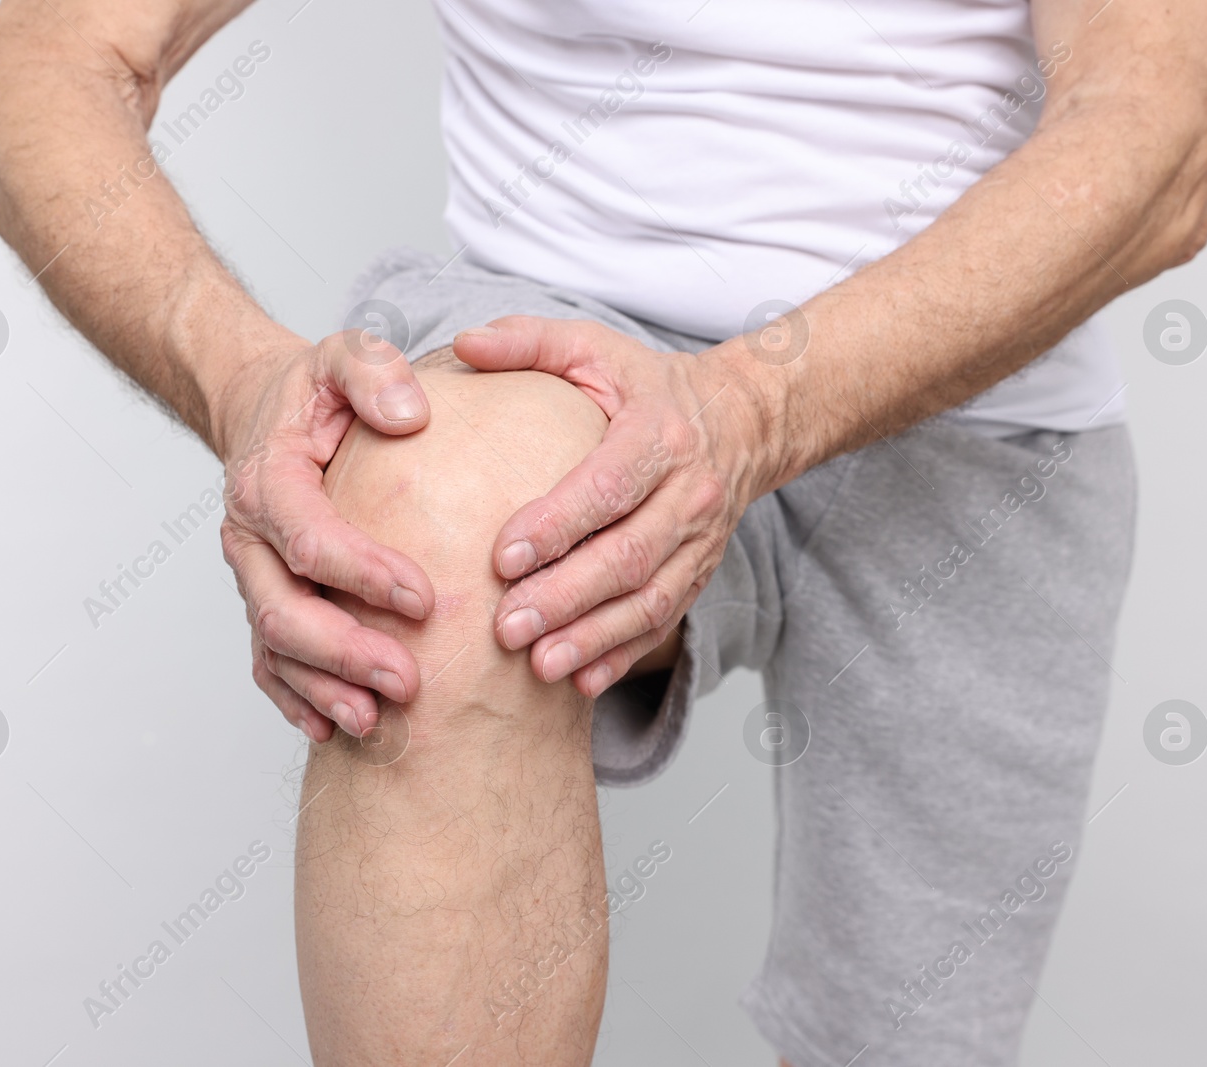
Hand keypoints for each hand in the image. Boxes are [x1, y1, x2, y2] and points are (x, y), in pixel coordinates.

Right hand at [214, 330, 435, 740]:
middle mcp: (248, 539)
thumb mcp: (344, 356)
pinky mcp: (264, 601)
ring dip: (324, 689)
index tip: (426, 598)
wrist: (262, 408)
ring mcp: (253, 577)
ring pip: (276, 649)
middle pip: (284, 612)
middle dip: (346, 653)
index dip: (364, 574)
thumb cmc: (314, 388)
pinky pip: (270, 663)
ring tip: (375, 721)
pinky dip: (297, 699)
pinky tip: (336, 728)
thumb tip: (412, 414)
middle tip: (409, 682)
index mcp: (267, 481)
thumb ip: (374, 371)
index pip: (311, 540)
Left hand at [450, 317, 775, 696]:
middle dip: (566, 597)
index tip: (501, 558)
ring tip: (538, 665)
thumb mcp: (595, 347)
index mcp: (659, 436)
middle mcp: (689, 493)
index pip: (608, 487)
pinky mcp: (700, 575)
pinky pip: (663, 623)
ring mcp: (700, 542)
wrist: (743, 420)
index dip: (557, 525)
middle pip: (628, 556)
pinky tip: (580, 682)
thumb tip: (463, 345)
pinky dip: (622, 656)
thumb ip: (529, 341)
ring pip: (649, 600)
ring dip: (593, 637)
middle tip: (505, 627)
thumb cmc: (649, 386)